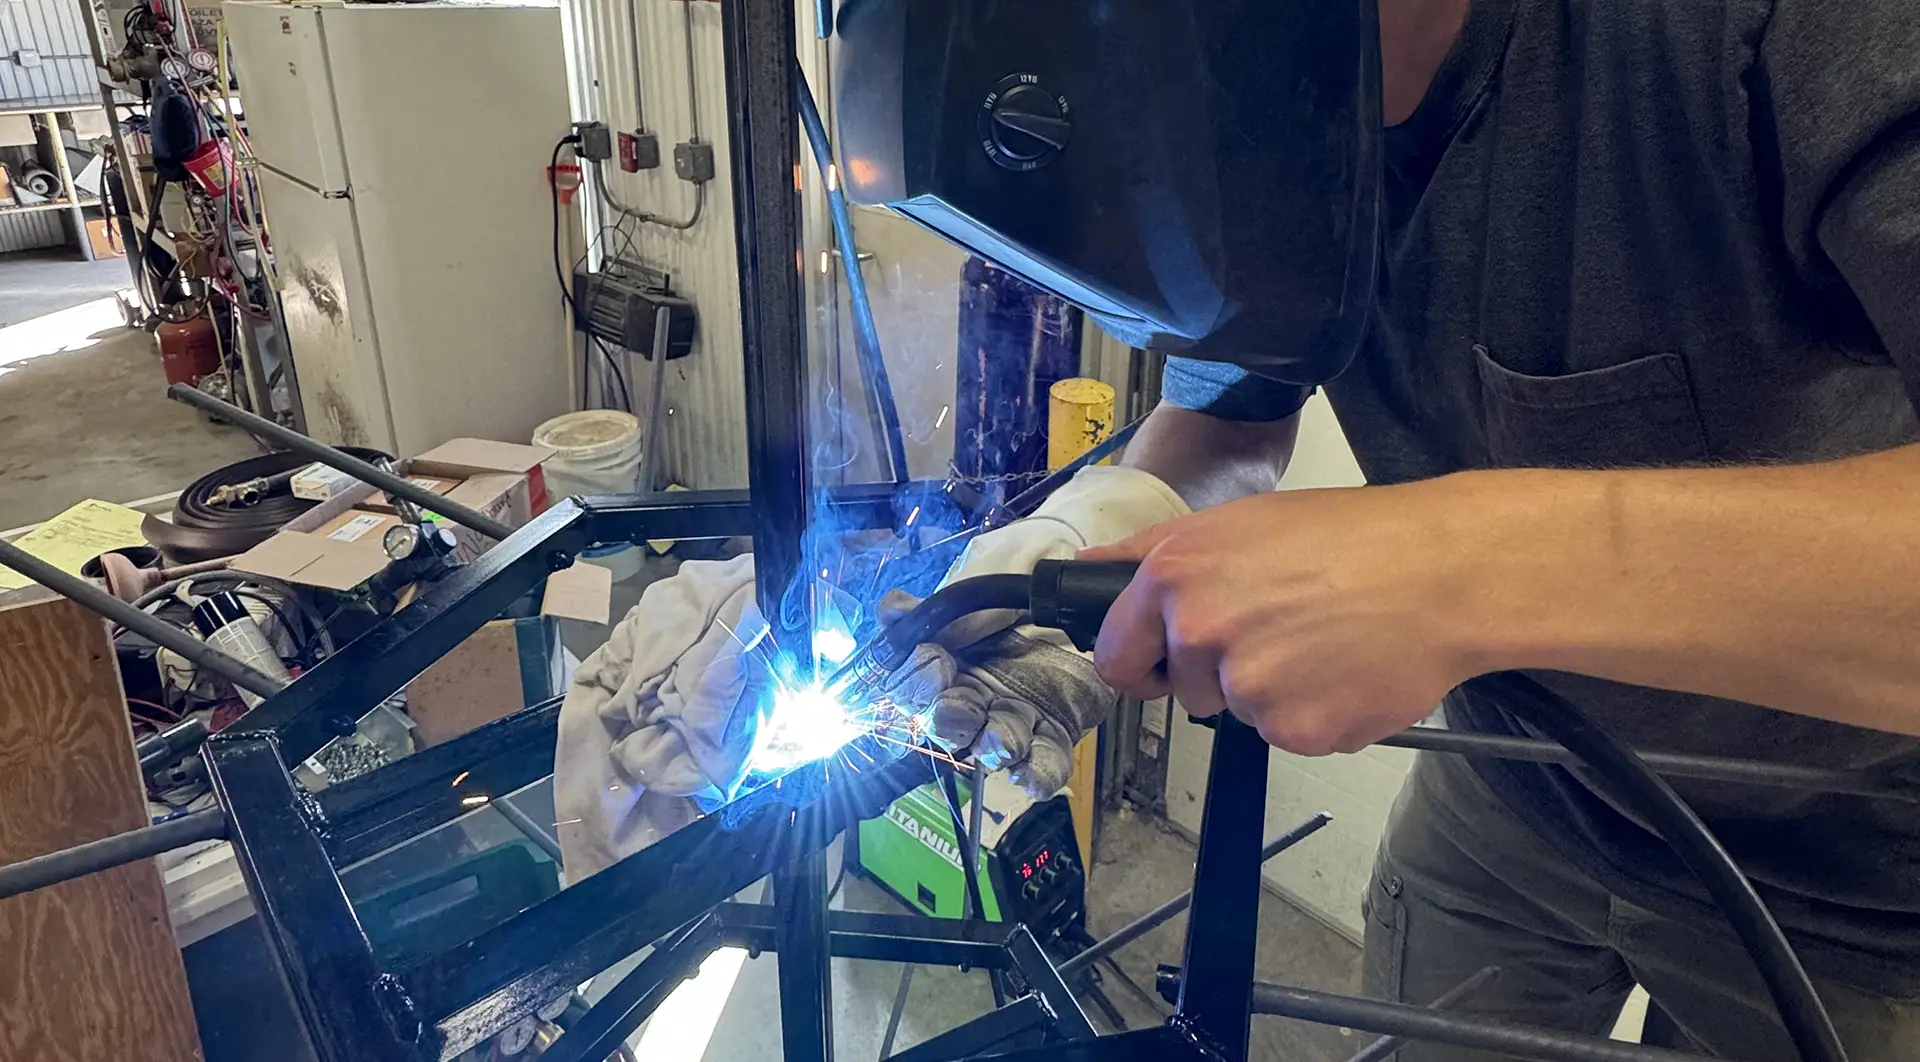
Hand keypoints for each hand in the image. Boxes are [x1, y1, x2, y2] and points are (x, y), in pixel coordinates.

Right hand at [877, 466, 1188, 793]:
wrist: (1088, 600)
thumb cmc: (1027, 595)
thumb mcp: (987, 586)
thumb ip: (941, 603)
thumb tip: (893, 609)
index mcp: (948, 666)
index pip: (912, 686)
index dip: (918, 680)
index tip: (937, 660)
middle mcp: (973, 700)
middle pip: (948, 726)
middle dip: (954, 722)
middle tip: (967, 710)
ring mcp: (1013, 720)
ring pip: (992, 748)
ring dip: (996, 746)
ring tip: (1009, 737)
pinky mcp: (1054, 735)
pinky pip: (1043, 766)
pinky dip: (1037, 774)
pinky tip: (1033, 773)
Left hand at [1081, 481, 1489, 755]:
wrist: (1442, 572)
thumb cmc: (1352, 538)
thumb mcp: (1238, 523)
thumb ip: (1152, 554)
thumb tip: (1086, 571)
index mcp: (1176, 576)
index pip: (1116, 655)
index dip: (1141, 661)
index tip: (1161, 661)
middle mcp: (1201, 632)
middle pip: (1180, 689)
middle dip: (1215, 673)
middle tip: (1276, 633)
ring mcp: (1247, 687)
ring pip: (1238, 710)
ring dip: (1270, 691)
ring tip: (1321, 642)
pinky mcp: (1295, 730)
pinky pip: (1287, 734)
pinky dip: (1314, 714)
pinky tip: (1344, 669)